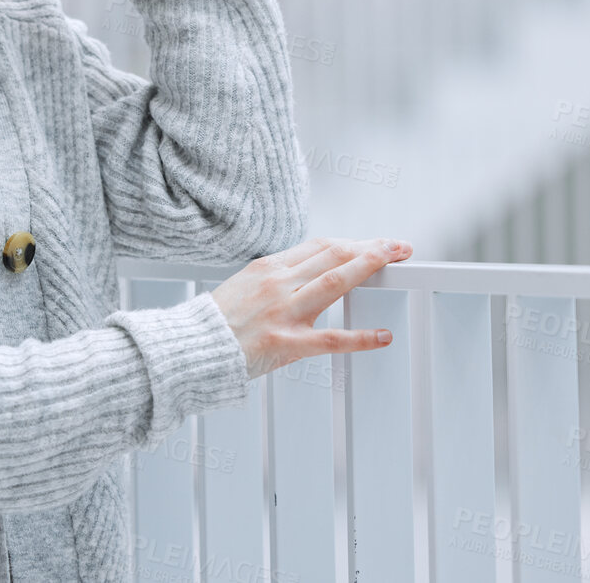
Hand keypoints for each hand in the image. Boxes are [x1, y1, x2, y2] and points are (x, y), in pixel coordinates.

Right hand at [207, 237, 413, 380]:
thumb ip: (278, 276)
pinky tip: (382, 336)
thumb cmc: (217, 321)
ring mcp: (283, 313)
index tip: (375, 243)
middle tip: (399, 246)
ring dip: (368, 268)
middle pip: (333, 255)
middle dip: (371, 248)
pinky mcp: (285, 344)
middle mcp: (278, 284)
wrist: (191, 348)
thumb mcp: (245, 284)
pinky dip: (360, 338)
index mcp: (268, 267)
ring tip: (395, 262)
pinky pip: (330, 339)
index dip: (353, 242)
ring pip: (334, 282)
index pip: (321, 246)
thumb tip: (310, 268)